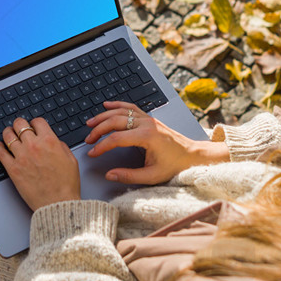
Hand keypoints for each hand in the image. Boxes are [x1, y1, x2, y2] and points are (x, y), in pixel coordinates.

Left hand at [0, 117, 80, 210]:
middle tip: (18, 127)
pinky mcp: (13, 169)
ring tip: (8, 134)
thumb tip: (53, 141)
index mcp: (50, 141)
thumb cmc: (66, 185)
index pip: (37, 121)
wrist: (58, 203)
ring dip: (8, 133)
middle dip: (19, 124)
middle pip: (20, 124)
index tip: (33, 126)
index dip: (35, 123)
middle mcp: (34, 146)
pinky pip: (1, 153)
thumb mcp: (71, 160)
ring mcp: (21, 157)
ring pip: (8, 136)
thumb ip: (61, 146)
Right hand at [84, 101, 229, 184]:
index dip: (102, 146)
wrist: (192, 156)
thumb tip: (110, 175)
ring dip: (103, 116)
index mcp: (147, 136)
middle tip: (88, 139)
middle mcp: (146, 124)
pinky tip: (106, 105)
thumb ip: (129, 176)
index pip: (117, 138)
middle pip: (115, 121)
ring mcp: (148, 118)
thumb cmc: (174, 165)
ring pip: (120, 112)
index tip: (93, 153)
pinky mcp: (149, 118)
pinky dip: (117, 105)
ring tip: (90, 123)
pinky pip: (130, 107)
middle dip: (98, 130)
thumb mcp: (152, 176)